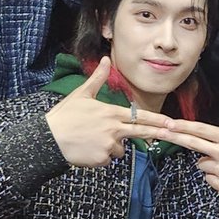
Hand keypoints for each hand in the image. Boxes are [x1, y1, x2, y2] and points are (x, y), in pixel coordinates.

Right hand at [44, 57, 170, 168]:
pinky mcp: (101, 159)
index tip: (170, 122)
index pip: (140, 116)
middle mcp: (113, 129)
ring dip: (112, 146)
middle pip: (140, 132)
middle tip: (171, 133)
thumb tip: (106, 59)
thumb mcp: (82, 94)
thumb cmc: (64, 115)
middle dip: (156, 133)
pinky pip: (107, 159)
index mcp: (111, 113)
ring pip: (120, 149)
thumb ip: (98, 78)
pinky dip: (101, 156)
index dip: (156, 120)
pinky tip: (87, 149)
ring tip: (92, 139)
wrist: (48, 139)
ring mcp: (108, 145)